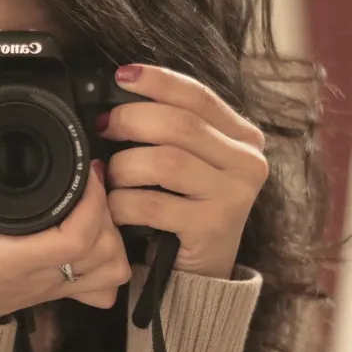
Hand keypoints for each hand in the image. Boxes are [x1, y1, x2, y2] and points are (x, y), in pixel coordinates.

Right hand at [0, 102, 131, 322]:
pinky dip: (105, 260)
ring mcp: (49, 288)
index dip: (91, 201)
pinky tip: (90, 237)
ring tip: (91, 206)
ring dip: (111, 236)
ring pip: (110, 270)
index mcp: (10, 260)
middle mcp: (38, 278)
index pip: (75, 239)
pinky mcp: (51, 292)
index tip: (83, 170)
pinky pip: (101, 285)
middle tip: (88, 179)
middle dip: (105, 210)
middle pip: (105, 251)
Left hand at [98, 64, 268, 279]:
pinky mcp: (213, 227)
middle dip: (131, 120)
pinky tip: (116, 208)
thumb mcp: (189, 164)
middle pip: (179, 124)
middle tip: (104, 128)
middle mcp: (247, 162)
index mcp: (242, 137)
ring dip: (124, 166)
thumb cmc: (184, 210)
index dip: (158, 81)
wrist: (200, 275)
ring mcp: (234, 195)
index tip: (122, 76)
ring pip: (165, 161)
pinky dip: (123, 203)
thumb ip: (169, 130)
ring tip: (111, 176)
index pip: (198, 96)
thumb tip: (118, 98)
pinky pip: (152, 203)